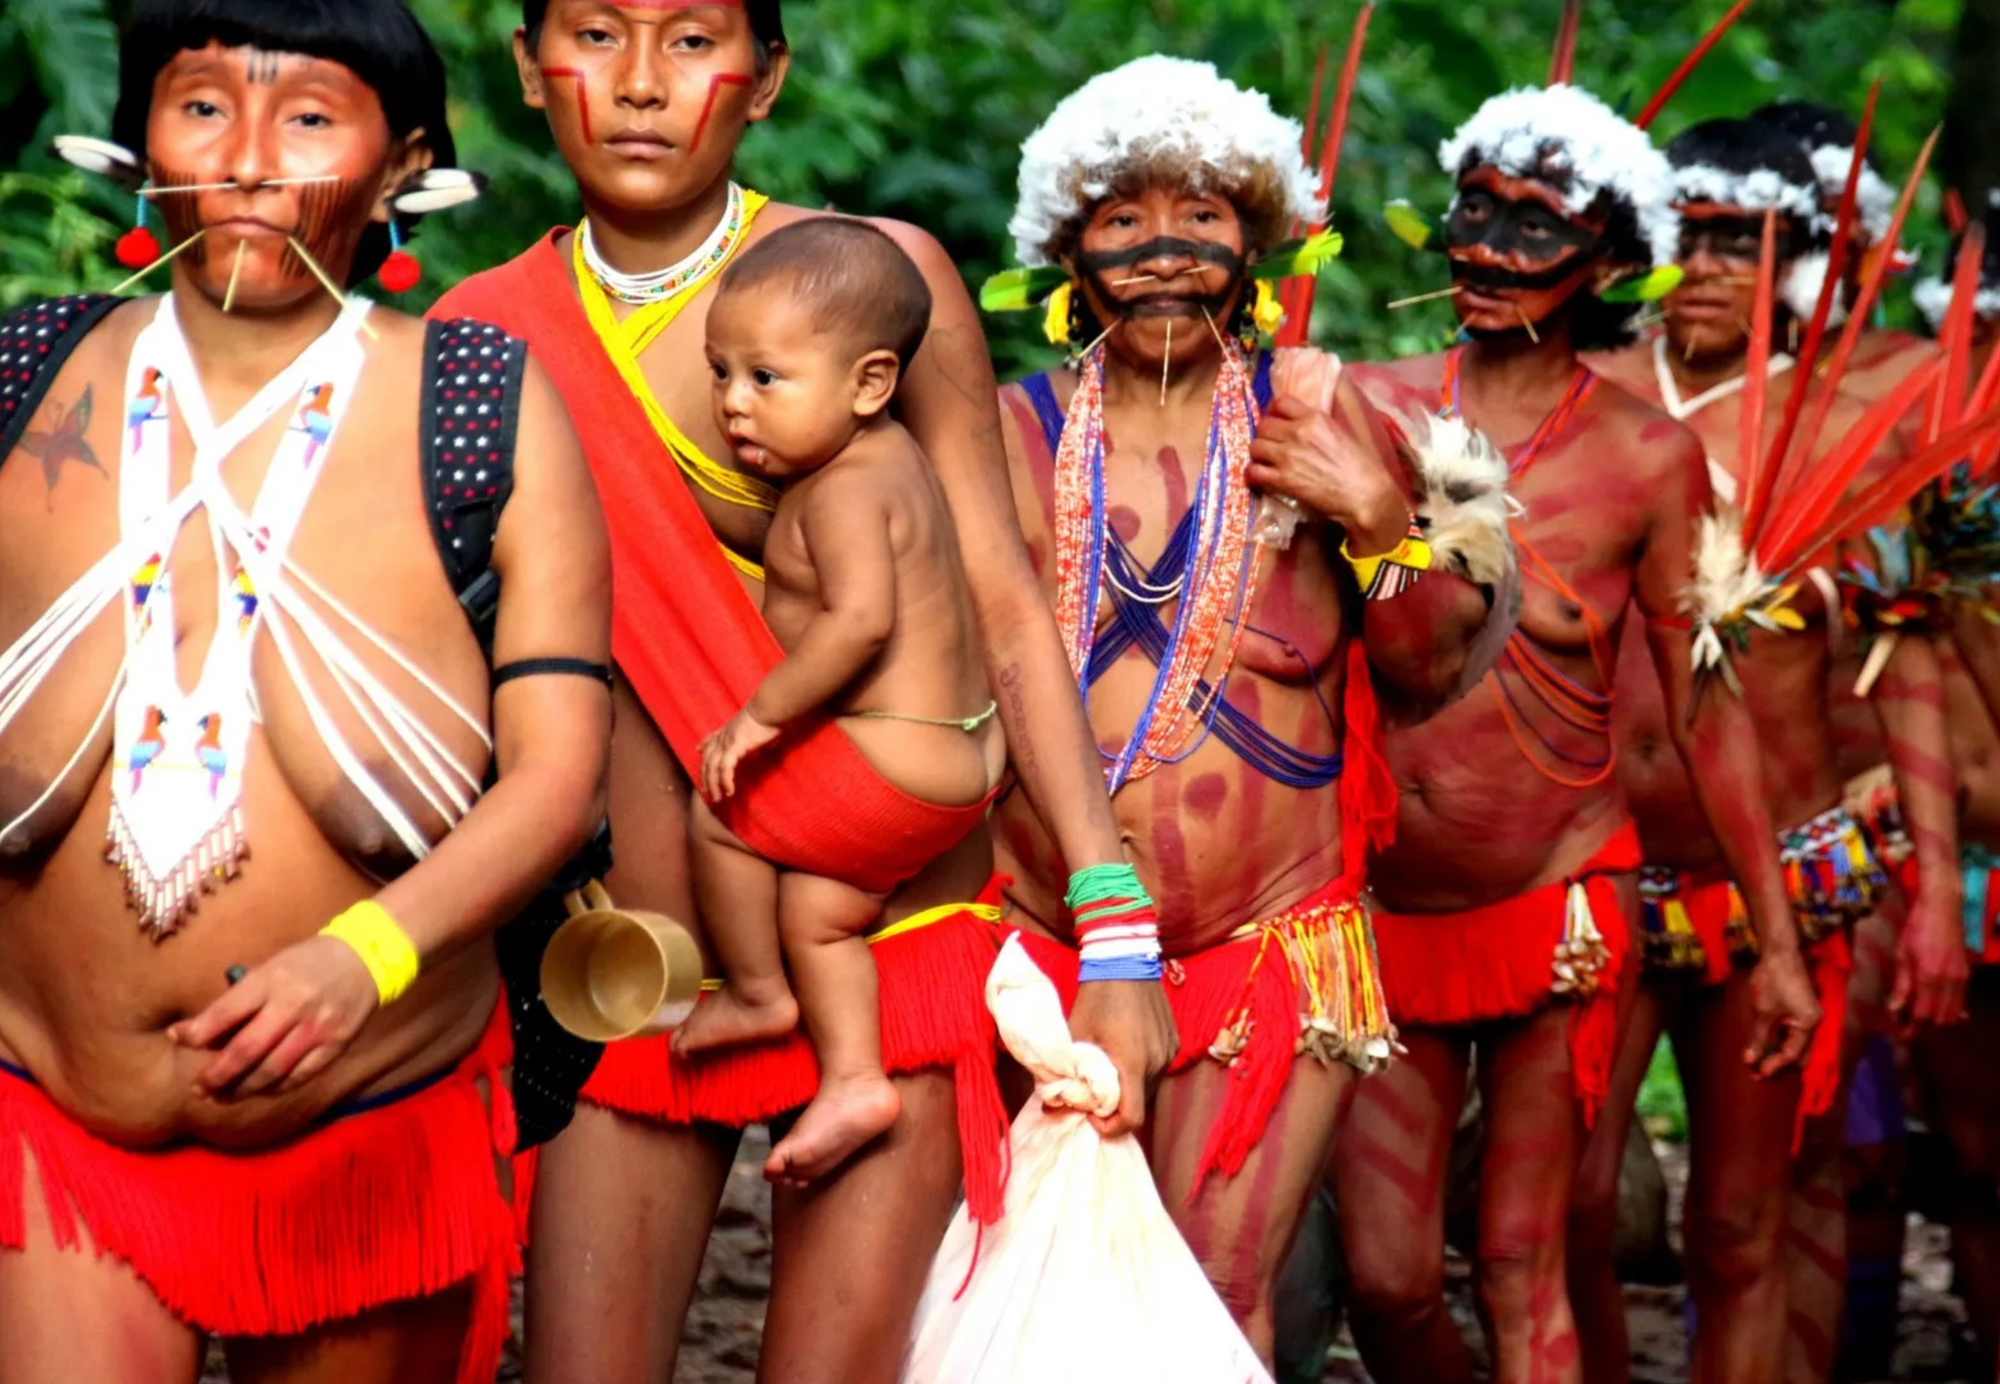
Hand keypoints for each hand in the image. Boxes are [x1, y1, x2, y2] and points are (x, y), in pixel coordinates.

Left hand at [167, 935, 379, 1099]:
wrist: (367, 958)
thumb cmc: (309, 961)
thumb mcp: (273, 965)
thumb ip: (244, 996)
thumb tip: (206, 1032)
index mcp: (272, 980)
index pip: (225, 1013)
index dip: (197, 1031)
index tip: (178, 1038)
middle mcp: (293, 1005)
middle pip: (246, 1050)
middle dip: (216, 1074)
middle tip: (198, 1087)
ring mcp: (316, 1028)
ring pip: (271, 1071)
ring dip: (241, 1088)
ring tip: (222, 1095)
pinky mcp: (335, 1045)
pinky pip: (298, 1076)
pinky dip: (275, 1087)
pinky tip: (260, 1089)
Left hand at [699, 708, 779, 801]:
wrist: (769, 708)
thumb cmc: (769, 716)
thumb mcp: (758, 727)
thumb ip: (756, 737)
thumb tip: (765, 741)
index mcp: (728, 730)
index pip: (711, 739)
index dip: (704, 746)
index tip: (698, 750)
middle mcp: (723, 736)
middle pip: (707, 759)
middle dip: (705, 777)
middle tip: (706, 791)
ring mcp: (727, 742)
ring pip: (712, 767)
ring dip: (713, 784)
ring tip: (717, 797)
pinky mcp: (734, 747)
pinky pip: (725, 768)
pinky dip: (725, 781)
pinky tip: (729, 791)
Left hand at [1065, 976, 1177, 1136]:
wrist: (1124, 959)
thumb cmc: (1095, 996)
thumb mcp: (1075, 1034)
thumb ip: (1064, 1072)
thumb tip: (1050, 1105)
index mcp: (1132, 1062)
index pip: (1132, 1117)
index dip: (1112, 1128)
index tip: (1092, 1118)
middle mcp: (1156, 1061)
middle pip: (1139, 1104)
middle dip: (1115, 1107)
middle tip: (1092, 1093)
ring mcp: (1168, 1051)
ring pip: (1148, 1087)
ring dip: (1128, 1089)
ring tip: (1107, 1072)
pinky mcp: (1173, 1041)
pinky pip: (1156, 1069)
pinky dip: (1139, 1072)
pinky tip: (1123, 1053)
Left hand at [1248, 395, 1404, 552]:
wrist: (1364, 494)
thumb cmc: (1360, 466)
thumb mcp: (1340, 434)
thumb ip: (1318, 426)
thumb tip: (1303, 425)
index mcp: (1315, 418)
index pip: (1281, 402)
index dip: (1274, 412)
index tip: (1275, 420)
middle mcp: (1298, 432)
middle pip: (1264, 425)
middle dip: (1264, 434)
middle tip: (1270, 444)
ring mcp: (1288, 456)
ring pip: (1255, 446)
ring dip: (1258, 454)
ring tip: (1264, 461)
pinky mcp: (1283, 479)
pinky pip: (1254, 471)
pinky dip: (1253, 474)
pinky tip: (1260, 477)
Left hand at [1743, 947, 1818, 1076]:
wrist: (1779, 953)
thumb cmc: (1772, 981)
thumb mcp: (1763, 1012)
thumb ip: (1759, 1038)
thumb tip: (1750, 1060)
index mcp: (1809, 1024)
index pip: (1792, 1054)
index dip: (1773, 1065)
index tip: (1757, 1074)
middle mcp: (1814, 1022)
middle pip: (1799, 1052)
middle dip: (1779, 1063)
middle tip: (1758, 1074)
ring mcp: (1810, 1015)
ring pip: (1796, 1042)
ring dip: (1779, 1052)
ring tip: (1759, 1062)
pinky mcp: (1802, 1009)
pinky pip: (1794, 1031)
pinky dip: (1781, 1040)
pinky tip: (1767, 1045)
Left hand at [1890, 892, 1970, 1034]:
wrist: (1943, 909)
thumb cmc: (1917, 929)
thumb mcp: (1902, 955)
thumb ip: (1901, 985)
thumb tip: (1894, 1009)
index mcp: (1929, 977)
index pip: (1922, 1015)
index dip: (1909, 1028)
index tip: (1896, 1033)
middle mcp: (1949, 982)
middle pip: (1939, 1019)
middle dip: (1922, 1028)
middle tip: (1903, 1028)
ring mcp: (1961, 979)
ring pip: (1952, 1014)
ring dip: (1935, 1022)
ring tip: (1915, 1020)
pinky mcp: (1966, 975)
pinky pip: (1961, 1002)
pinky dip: (1950, 1012)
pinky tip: (1936, 1011)